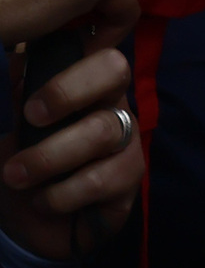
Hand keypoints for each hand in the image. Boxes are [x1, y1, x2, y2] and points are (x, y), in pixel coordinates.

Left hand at [1, 0, 142, 260]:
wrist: (27, 219)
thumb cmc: (20, 161)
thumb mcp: (11, 123)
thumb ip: (16, 89)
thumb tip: (15, 55)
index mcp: (83, 85)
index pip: (99, 47)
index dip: (81, 49)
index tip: (36, 80)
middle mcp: (111, 104)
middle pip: (115, 71)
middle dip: (66, 91)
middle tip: (29, 116)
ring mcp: (126, 141)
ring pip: (104, 130)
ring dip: (49, 157)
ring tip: (15, 176)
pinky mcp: (129, 179)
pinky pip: (104, 179)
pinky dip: (62, 194)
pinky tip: (43, 201)